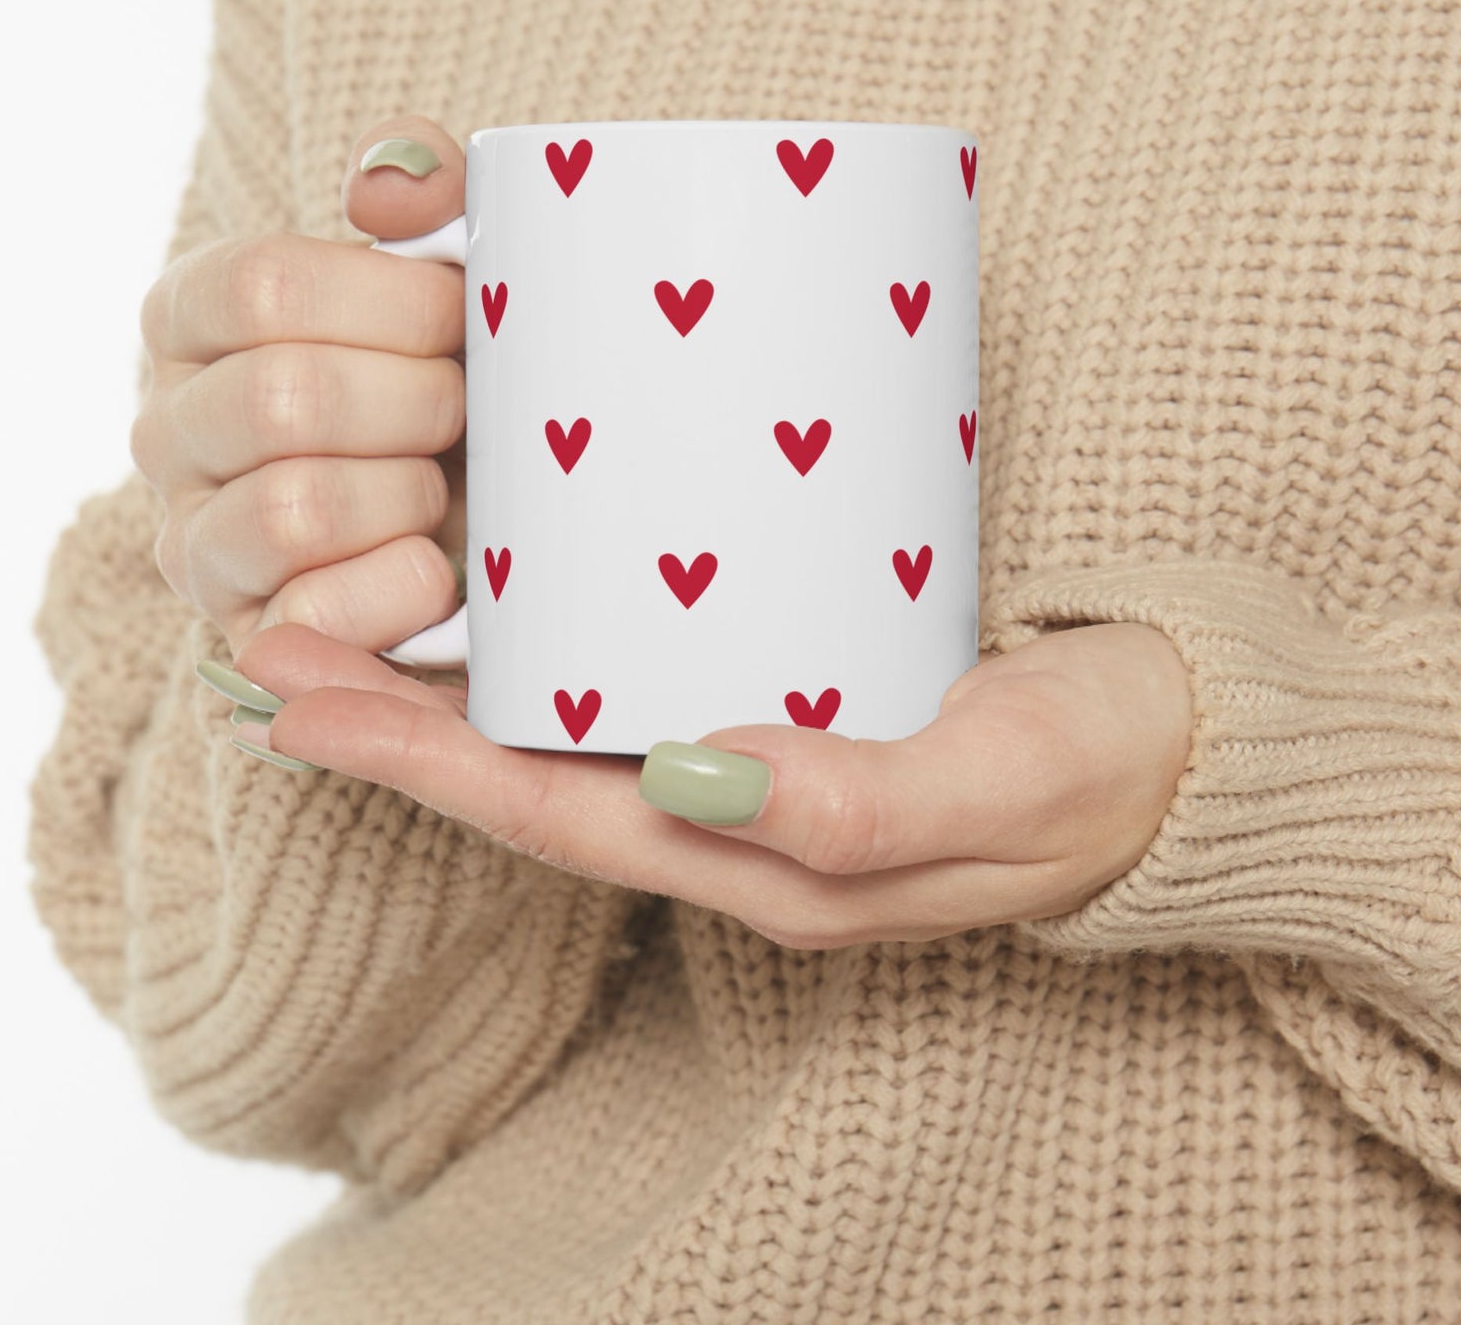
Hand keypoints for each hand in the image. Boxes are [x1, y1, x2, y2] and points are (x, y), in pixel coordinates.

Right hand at [131, 115, 469, 659]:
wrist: (482, 517)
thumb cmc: (453, 375)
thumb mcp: (449, 267)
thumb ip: (424, 190)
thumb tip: (387, 188)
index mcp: (192, 317)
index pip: (264, 287)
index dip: (394, 303)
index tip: (463, 317)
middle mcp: (166, 428)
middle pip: (285, 399)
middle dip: (418, 403)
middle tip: (467, 409)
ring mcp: (195, 542)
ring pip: (294, 508)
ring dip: (409, 495)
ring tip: (442, 488)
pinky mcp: (246, 636)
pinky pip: (317, 614)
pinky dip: (404, 587)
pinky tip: (439, 566)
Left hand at [225, 619, 1193, 948]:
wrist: (1189, 748)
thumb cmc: (1104, 765)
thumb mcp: (1004, 782)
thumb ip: (860, 800)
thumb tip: (698, 777)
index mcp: (768, 863)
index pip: (553, 815)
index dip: (416, 760)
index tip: (294, 694)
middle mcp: (740, 826)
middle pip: (531, 778)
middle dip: (393, 721)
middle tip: (271, 641)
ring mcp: (760, 770)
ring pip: (573, 737)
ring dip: (454, 686)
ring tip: (349, 611)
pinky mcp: (794, 703)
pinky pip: (641, 691)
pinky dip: (554, 652)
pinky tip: (516, 597)